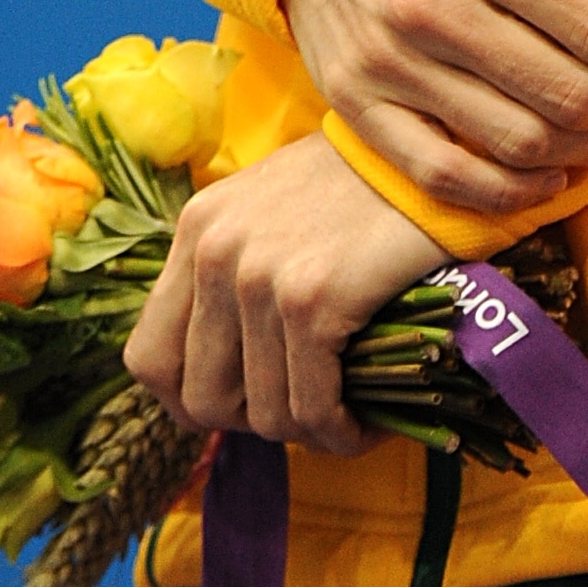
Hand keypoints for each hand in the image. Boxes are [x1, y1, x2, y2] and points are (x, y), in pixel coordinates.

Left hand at [123, 133, 445, 452]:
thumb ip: (238, 269)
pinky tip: (368, 423)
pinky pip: (313, 408)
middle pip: (199, 397)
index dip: (190, 399)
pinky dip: (342, 432)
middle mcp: (215, 251)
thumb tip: (228, 363)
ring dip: (310, 431)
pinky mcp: (311, 299)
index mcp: (198, 228)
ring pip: (264, 414)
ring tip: (347, 418)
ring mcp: (259, 276)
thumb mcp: (277, 209)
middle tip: (305, 408)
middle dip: (254, 420)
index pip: (149, 357)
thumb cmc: (369, 183)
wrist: (438, 154)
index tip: (241, 402)